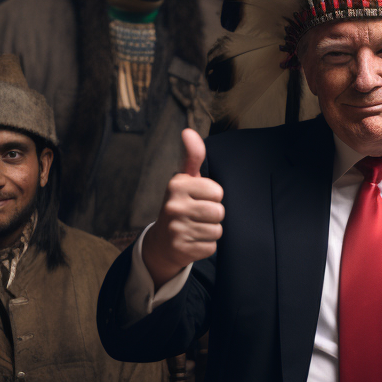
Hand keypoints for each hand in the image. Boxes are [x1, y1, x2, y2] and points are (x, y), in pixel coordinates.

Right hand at [141, 128, 224, 288]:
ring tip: (195, 228)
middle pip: (219, 212)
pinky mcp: (181, 249)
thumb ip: (193, 157)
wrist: (161, 242)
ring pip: (217, 231)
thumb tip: (188, 132)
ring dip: (210, 231)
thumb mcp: (185, 180)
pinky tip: (193, 241)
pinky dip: (205, 246)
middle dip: (213, 215)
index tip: (198, 198)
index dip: (213, 197)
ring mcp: (176, 229)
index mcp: (177, 185)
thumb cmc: (181, 206)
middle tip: (198, 216)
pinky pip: (212, 247)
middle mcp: (174, 206)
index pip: (218, 192)